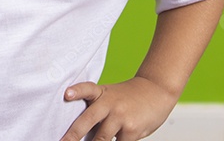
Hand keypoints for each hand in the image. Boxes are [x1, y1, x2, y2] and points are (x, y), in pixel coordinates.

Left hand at [59, 76, 176, 140]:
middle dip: (74, 134)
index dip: (76, 91)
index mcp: (101, 93)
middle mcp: (110, 103)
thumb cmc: (129, 97)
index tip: (66, 94)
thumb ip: (97, 110)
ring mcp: (121, 117)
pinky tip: (115, 140)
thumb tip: (82, 135)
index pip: (87, 89)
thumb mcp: (110, 96)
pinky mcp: (132, 130)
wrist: (157, 91)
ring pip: (101, 139)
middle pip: (88, 119)